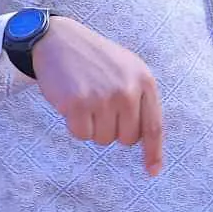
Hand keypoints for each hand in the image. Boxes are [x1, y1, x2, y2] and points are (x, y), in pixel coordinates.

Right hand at [28, 16, 165, 171]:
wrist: (59, 40)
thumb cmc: (95, 59)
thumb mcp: (127, 70)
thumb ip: (140, 99)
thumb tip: (145, 141)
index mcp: (144, 81)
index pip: (153, 126)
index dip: (153, 152)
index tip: (153, 171)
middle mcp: (126, 90)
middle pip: (126, 138)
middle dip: (113, 130)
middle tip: (101, 107)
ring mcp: (102, 97)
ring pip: (102, 139)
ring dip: (92, 127)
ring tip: (86, 100)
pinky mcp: (77, 103)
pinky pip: (81, 134)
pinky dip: (75, 125)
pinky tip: (72, 103)